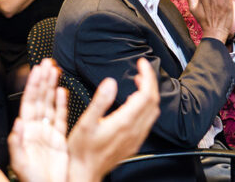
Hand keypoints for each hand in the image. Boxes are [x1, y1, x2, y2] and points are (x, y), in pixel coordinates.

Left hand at [8, 59, 68, 181]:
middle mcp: (36, 128)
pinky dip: (62, 104)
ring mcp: (48, 132)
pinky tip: (62, 92)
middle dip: (43, 79)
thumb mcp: (20, 162)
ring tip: (56, 71)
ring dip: (52, 87)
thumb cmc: (31, 179)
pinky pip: (61, 117)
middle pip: (40, 98)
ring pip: (50, 104)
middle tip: (47, 63)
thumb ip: (17, 142)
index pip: (29, 101)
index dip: (33, 85)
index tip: (36, 70)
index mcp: (25, 131)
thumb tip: (18, 123)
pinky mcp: (59, 139)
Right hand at [67, 58, 159, 181]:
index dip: (147, 75)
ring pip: (153, 111)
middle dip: (150, 81)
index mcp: (124, 123)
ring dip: (149, 93)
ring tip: (139, 81)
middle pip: (153, 101)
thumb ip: (100, 101)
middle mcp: (134, 131)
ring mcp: (135, 137)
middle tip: (142, 69)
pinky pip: (147, 121)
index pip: (146, 94)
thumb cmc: (81, 151)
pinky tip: (135, 102)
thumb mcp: (85, 122)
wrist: (83, 173)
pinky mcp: (133, 142)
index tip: (142, 64)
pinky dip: (146, 106)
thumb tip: (110, 82)